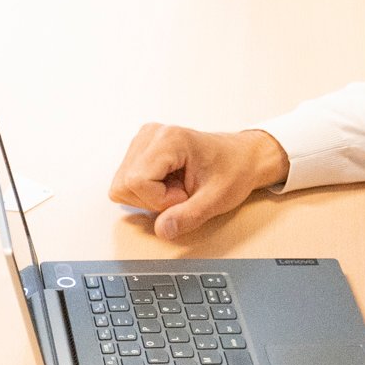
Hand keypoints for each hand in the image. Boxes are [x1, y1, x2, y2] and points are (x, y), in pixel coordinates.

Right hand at [109, 123, 288, 242]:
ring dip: (149, 197)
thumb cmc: (233, 170)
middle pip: (125, 184)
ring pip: (122, 185)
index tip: (185, 196)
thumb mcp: (216, 199)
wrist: (242, 157)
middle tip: (182, 193)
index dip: (159, 200)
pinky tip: (169, 184)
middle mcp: (150, 134)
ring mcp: (143, 140)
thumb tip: (161, 230)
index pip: (137, 182)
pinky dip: (147, 191)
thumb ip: (189, 216)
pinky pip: (127, 181)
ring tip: (177, 187)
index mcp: (169, 139)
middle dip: (152, 200)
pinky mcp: (140, 149)